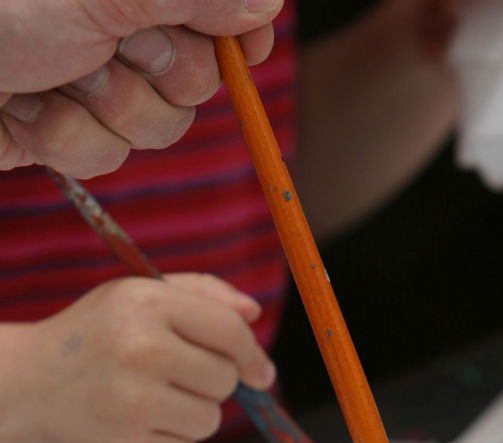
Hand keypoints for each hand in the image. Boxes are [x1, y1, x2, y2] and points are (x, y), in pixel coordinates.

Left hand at [0, 0, 282, 176]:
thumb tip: (266, 4)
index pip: (224, 7)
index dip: (241, 31)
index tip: (245, 48)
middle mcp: (118, 21)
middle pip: (200, 76)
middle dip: (155, 74)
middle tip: (103, 49)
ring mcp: (91, 76)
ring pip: (154, 127)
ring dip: (100, 112)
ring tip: (48, 76)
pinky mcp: (64, 126)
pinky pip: (103, 155)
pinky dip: (61, 138)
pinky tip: (21, 108)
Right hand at [0, 273, 275, 442]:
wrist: (26, 384)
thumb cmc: (96, 337)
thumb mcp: (138, 297)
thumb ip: (201, 295)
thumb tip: (253, 313)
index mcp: (147, 303)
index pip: (229, 332)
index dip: (251, 355)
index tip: (258, 373)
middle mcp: (141, 350)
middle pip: (224, 381)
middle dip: (208, 383)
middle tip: (167, 378)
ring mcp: (133, 403)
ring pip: (209, 421)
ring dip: (190, 417)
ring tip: (147, 402)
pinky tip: (138, 429)